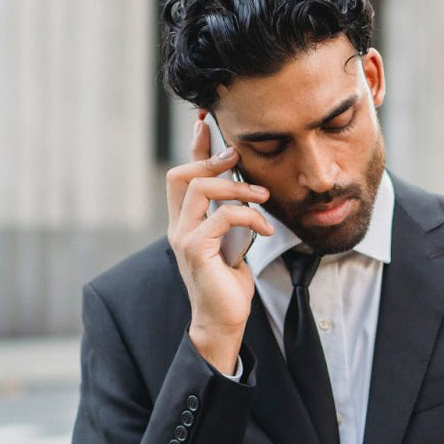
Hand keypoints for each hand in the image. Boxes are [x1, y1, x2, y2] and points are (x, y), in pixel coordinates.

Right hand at [166, 113, 273, 371]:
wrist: (223, 321)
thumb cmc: (229, 286)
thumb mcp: (233, 242)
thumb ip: (231, 218)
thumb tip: (245, 191)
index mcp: (185, 222)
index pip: (183, 175)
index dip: (194, 147)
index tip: (206, 121)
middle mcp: (178, 227)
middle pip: (181, 174)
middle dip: (211, 159)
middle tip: (239, 158)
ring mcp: (183, 238)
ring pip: (200, 189)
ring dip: (237, 188)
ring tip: (263, 197)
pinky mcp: (196, 251)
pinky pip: (221, 217)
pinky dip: (248, 216)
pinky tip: (265, 230)